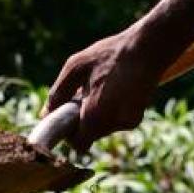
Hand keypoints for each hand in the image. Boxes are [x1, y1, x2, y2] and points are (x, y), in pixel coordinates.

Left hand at [45, 26, 161, 152]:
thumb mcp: (76, 67)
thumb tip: (45, 114)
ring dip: (96, 115)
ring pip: (102, 129)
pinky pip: (114, 122)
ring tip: (102, 89)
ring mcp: (127, 123)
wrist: (149, 48)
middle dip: (83, 120)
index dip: (70, 134)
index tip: (69, 116)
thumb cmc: (109, 54)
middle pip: (89, 136)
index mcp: (96, 115)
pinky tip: (115, 91)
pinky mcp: (136, 120)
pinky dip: (110, 112)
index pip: (78, 144)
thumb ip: (58, 93)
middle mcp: (113, 124)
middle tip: (85, 95)